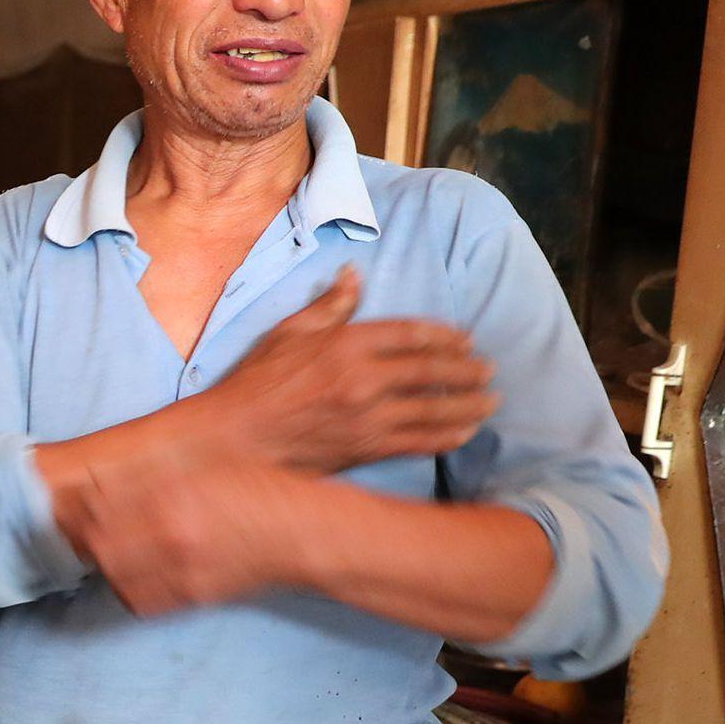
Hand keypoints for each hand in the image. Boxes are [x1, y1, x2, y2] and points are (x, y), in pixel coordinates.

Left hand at [60, 458, 316, 615]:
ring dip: (104, 564)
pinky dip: (126, 588)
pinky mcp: (192, 596)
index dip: (82, 505)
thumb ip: (152, 478)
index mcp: (172, 496)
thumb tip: (101, 484)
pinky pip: (141, 601)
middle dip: (87, 537)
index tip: (72, 501)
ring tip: (106, 551)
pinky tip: (129, 575)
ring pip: (115, 576)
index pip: (102, 505)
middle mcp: (172, 535)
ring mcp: (182, 571)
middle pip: (100, 544)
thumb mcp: (200, 470)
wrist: (299, 534)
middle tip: (84, 529)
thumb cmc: (255, 491)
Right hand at [198, 267, 496, 471]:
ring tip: (490, 400)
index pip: (410, 333)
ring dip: (470, 404)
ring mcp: (368, 417)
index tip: (464, 338)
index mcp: (344, 344)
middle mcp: (363, 379)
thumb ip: (328, 306)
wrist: (234, 441)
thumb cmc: (253, 385)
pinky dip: (450, 436)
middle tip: (489, 369)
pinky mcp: (367, 449)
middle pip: (432, 370)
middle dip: (468, 369)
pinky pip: (422, 442)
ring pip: (436, 409)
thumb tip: (354, 274)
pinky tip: (465, 432)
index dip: (444, 335)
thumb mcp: (286, 334)